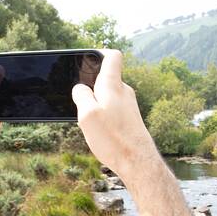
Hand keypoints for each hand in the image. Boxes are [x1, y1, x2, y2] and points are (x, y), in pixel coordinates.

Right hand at [71, 49, 162, 183]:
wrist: (137, 162)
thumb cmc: (113, 138)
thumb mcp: (87, 115)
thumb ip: (82, 96)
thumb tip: (80, 88)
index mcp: (112, 85)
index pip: (112, 56)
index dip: (98, 53)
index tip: (86, 60)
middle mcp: (123, 91)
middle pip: (105, 78)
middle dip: (89, 86)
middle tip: (79, 103)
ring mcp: (128, 105)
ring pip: (107, 96)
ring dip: (95, 104)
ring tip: (90, 123)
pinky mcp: (129, 118)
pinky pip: (111, 109)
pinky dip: (102, 116)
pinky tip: (99, 132)